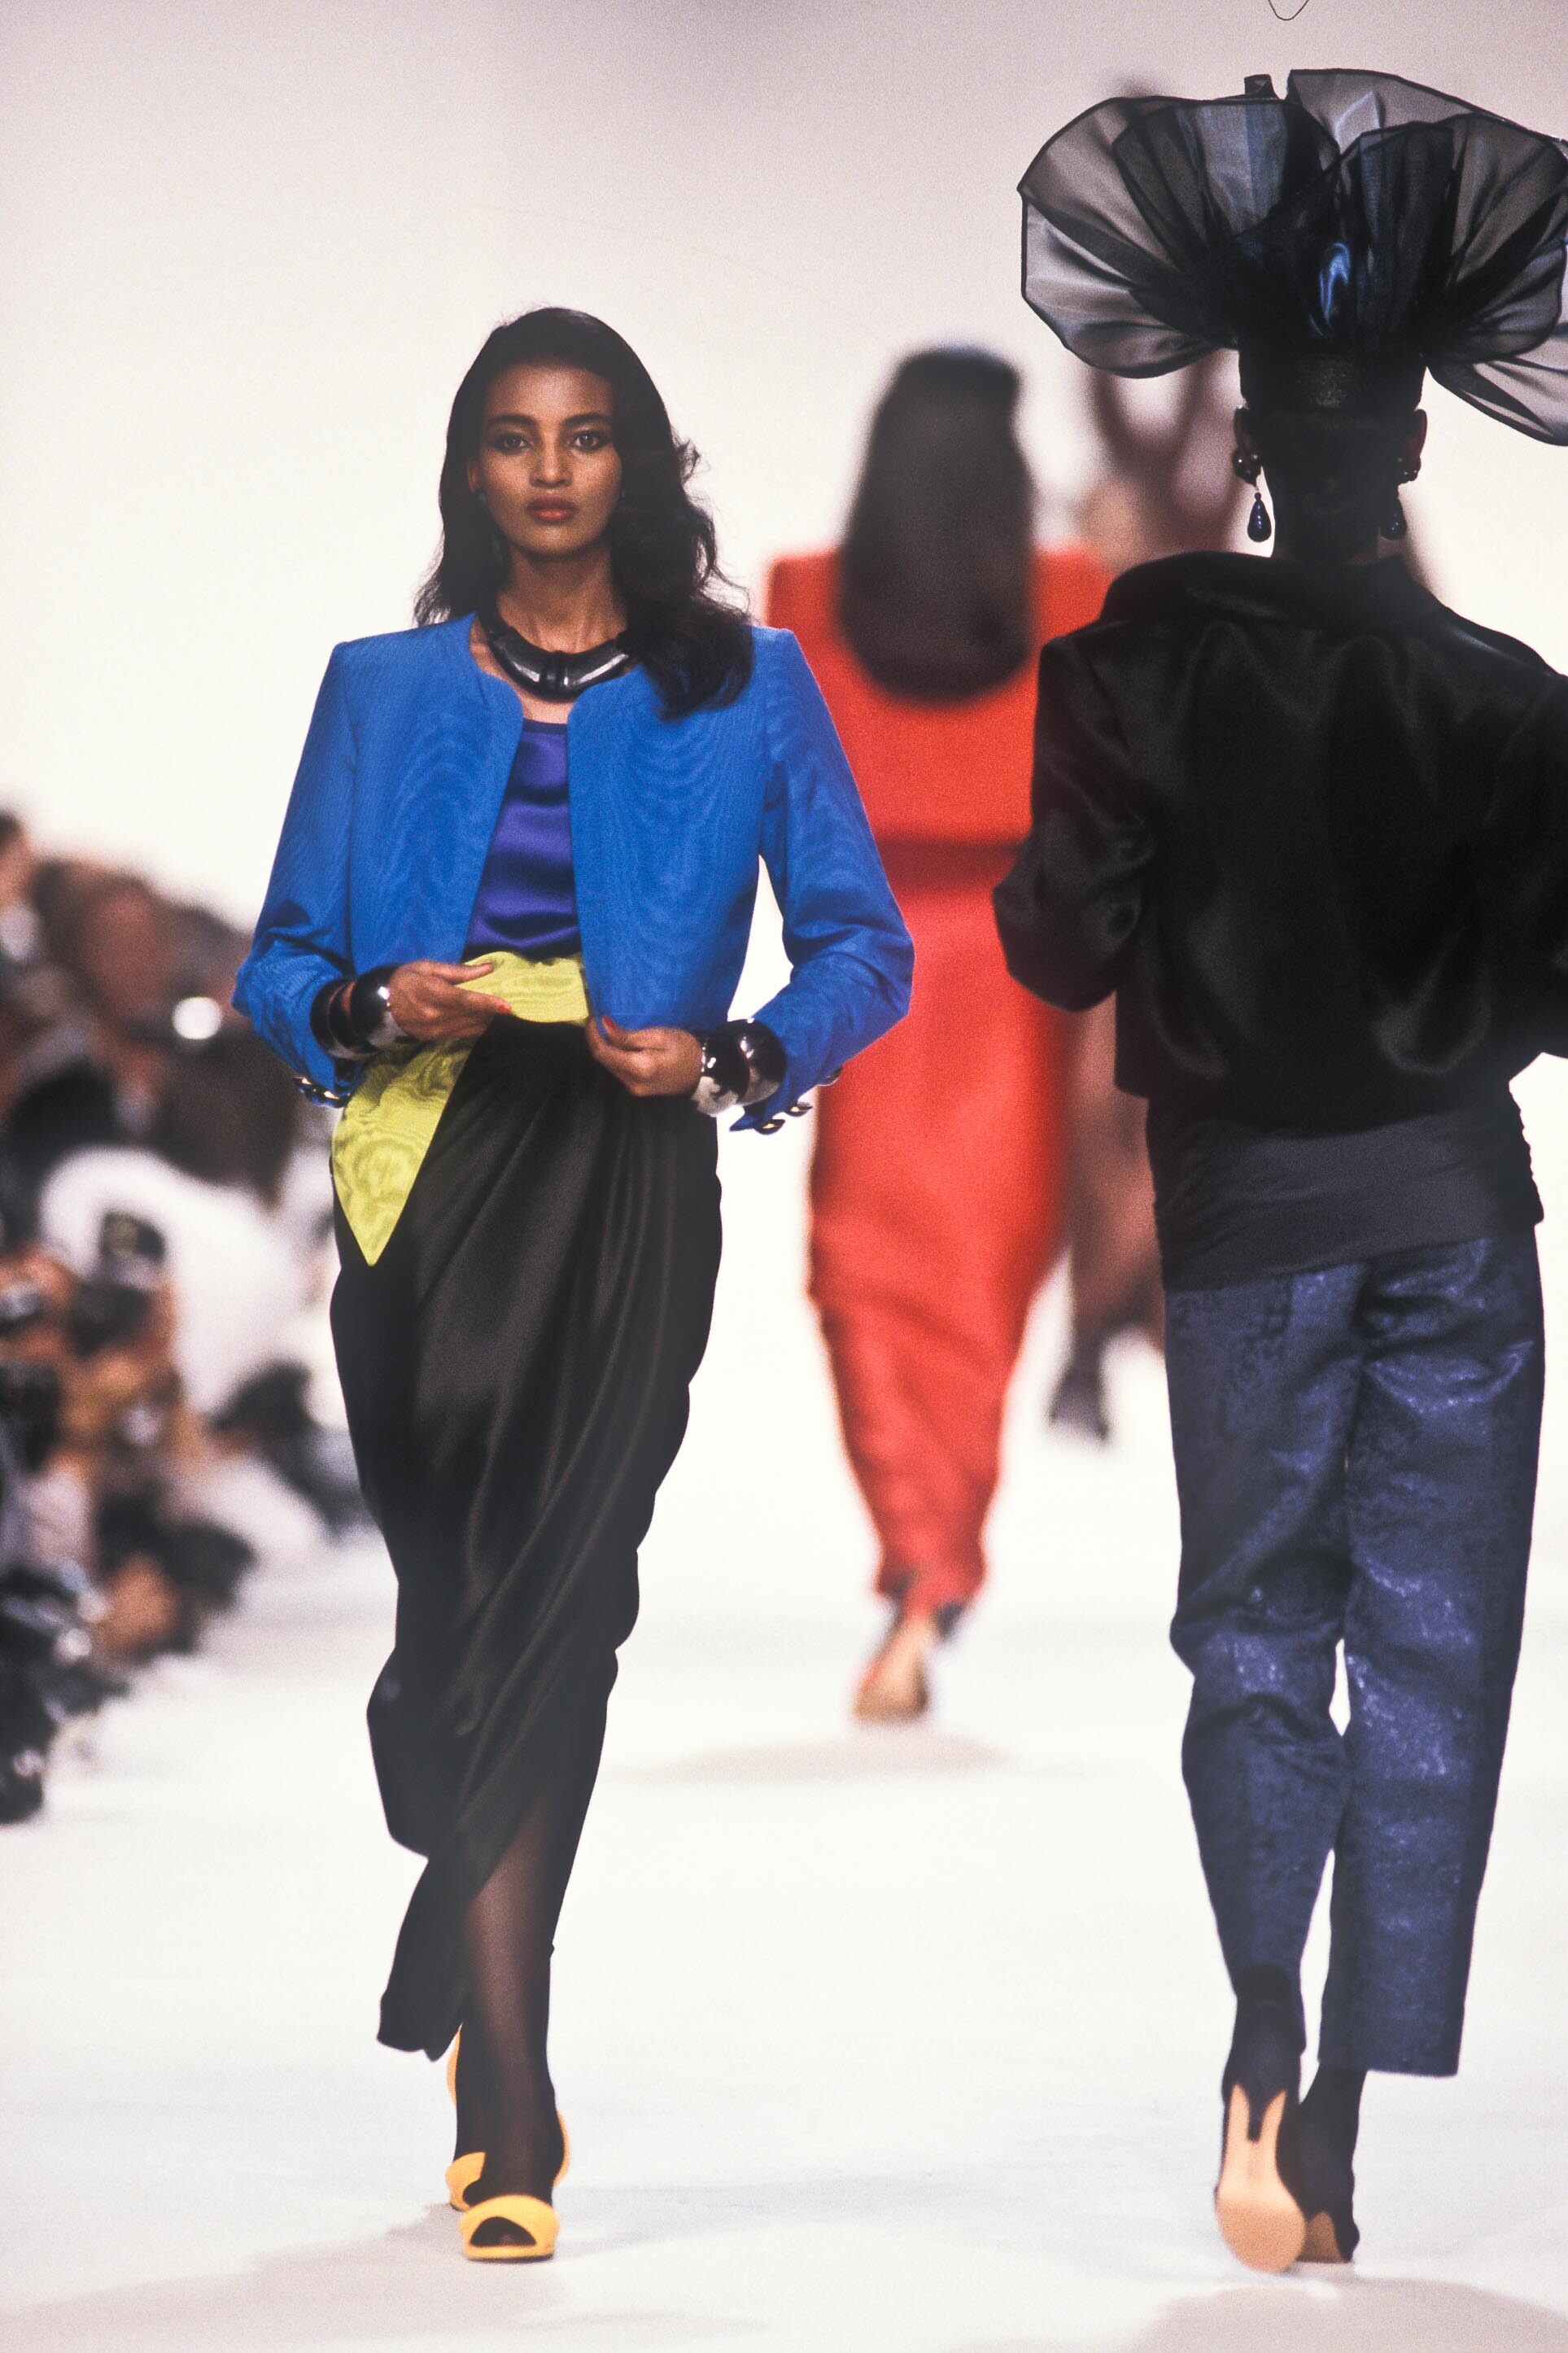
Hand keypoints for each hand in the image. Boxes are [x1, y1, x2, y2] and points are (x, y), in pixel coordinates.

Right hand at [385, 960, 511, 1041]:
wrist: (381, 1005)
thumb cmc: (406, 980)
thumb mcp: (428, 967)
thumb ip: (459, 971)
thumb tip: (488, 968)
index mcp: (430, 992)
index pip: (464, 1001)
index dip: (487, 1004)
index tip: (507, 1006)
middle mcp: (434, 1015)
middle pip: (473, 1015)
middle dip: (493, 1010)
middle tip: (506, 998)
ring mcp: (436, 1030)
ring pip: (472, 1027)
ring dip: (487, 1018)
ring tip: (494, 1007)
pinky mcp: (438, 1038)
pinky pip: (466, 1034)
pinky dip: (478, 1025)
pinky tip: (481, 1016)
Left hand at [587, 1016, 703, 1097]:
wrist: (703, 1073)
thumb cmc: (686, 1050)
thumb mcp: (661, 1035)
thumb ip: (630, 1035)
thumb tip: (605, 1026)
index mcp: (639, 1068)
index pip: (603, 1053)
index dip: (593, 1036)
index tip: (593, 1019)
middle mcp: (632, 1083)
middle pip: (604, 1061)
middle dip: (598, 1041)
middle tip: (599, 1022)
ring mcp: (634, 1089)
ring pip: (610, 1066)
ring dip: (606, 1049)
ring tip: (608, 1030)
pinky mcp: (637, 1089)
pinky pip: (618, 1070)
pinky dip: (615, 1056)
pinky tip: (620, 1045)